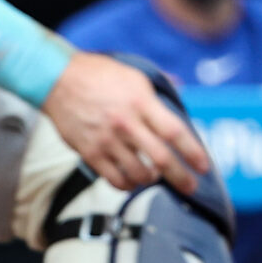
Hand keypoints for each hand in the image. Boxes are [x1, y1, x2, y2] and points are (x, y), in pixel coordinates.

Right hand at [42, 53, 211, 195]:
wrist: (58, 79)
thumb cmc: (99, 75)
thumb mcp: (134, 76)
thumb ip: (157, 91)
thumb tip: (181, 90)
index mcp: (141, 102)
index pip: (174, 132)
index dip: (193, 152)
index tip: (203, 166)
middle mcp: (126, 123)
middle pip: (161, 159)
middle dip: (180, 177)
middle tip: (190, 186)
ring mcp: (107, 140)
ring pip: (139, 174)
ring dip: (152, 180)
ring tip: (155, 177)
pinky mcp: (90, 153)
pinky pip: (115, 179)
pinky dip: (128, 185)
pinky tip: (132, 179)